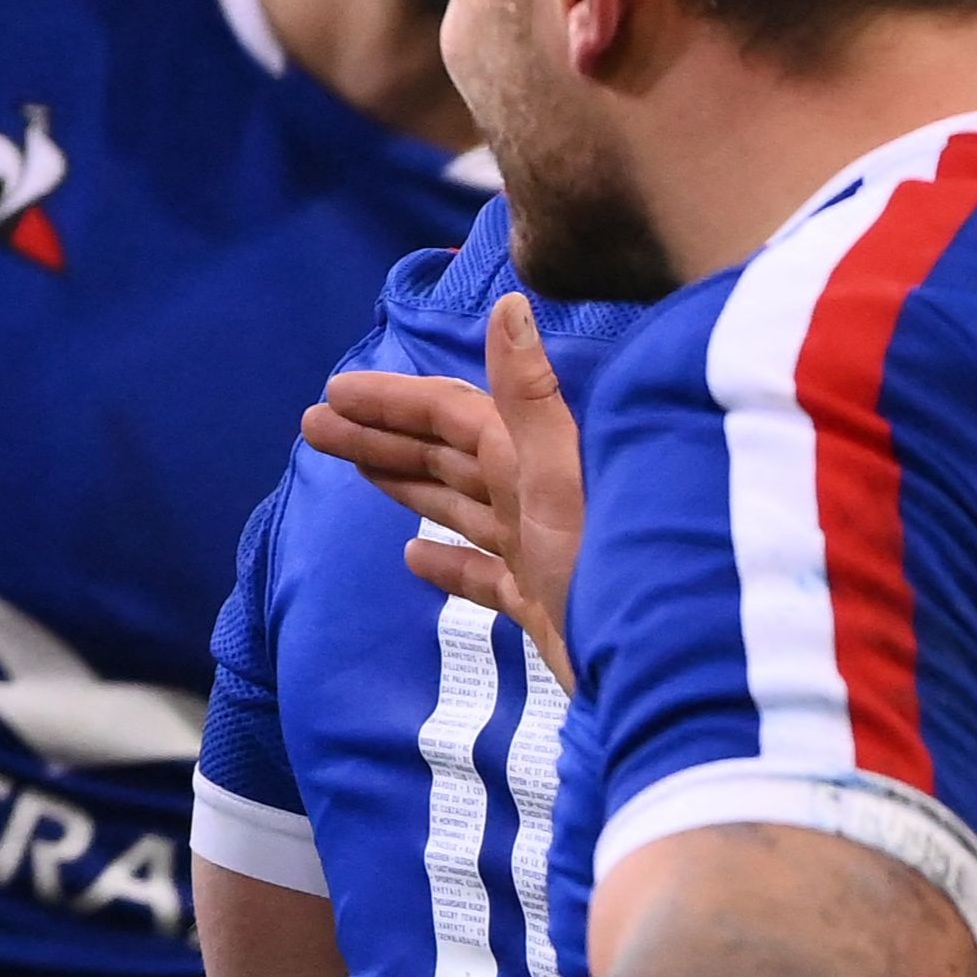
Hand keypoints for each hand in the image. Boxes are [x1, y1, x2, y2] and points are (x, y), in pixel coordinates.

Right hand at [299, 292, 585, 688]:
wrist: (661, 673)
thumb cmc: (611, 570)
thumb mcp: (562, 478)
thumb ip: (531, 395)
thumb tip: (508, 304)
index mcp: (533, 460)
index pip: (450, 413)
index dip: (393, 400)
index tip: (334, 392)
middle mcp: (536, 496)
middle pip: (446, 454)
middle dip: (382, 436)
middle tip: (315, 427)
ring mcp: (539, 550)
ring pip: (460, 506)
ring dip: (407, 483)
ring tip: (357, 470)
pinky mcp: (544, 602)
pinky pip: (485, 574)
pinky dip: (449, 564)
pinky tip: (415, 558)